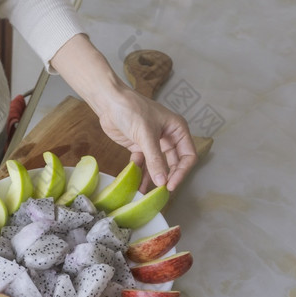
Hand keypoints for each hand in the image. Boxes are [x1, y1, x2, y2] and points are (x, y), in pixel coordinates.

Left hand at [50, 34, 196, 190]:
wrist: (108, 101)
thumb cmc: (131, 109)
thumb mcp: (146, 135)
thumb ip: (155, 159)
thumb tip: (162, 181)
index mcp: (177, 130)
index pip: (187, 156)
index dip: (181, 172)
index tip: (170, 185)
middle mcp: (168, 137)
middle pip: (174, 164)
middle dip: (168, 178)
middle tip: (160, 193)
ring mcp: (153, 143)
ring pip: (158, 166)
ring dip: (153, 179)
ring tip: (148, 195)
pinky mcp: (139, 147)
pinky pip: (143, 164)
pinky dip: (140, 174)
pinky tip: (136, 186)